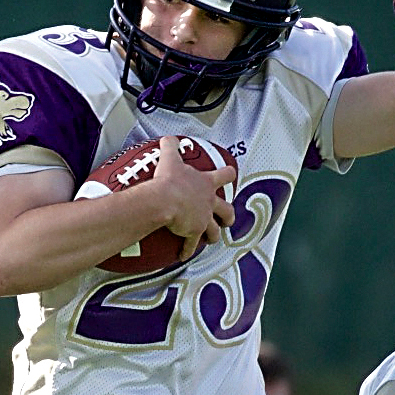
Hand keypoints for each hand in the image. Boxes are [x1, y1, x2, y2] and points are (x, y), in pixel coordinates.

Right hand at [150, 136, 234, 259]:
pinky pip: (192, 245)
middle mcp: (208, 202)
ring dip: (214, 235)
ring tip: (212, 239)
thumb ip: (171, 147)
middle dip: (229, 215)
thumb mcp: (170, 158)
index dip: (228, 174)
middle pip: (227, 210)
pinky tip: (184, 255)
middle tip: (228, 218)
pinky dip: (188, 250)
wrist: (164, 199)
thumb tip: (168, 139)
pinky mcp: (193, 232)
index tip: (230, 174)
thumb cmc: (169, 180)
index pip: (224, 175)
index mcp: (206, 183)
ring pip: (215, 230)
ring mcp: (203, 218)